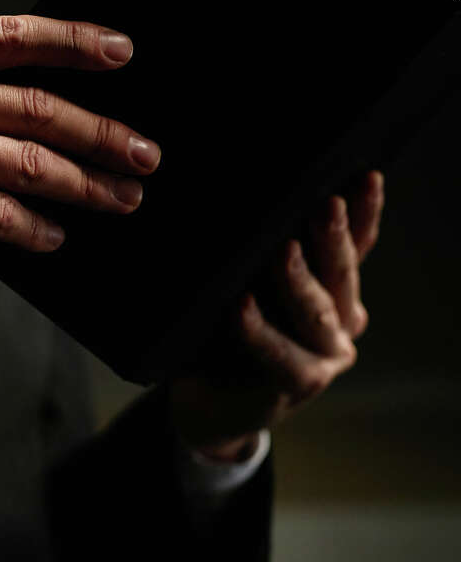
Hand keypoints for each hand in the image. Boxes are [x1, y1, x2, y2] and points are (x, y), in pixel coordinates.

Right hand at [0, 15, 161, 297]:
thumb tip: (37, 95)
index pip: (9, 35)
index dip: (74, 40)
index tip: (123, 53)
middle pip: (36, 105)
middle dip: (103, 132)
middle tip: (144, 152)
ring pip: (31, 162)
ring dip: (87, 185)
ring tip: (123, 198)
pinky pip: (4, 214)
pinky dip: (38, 229)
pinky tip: (56, 235)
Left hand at [168, 171, 384, 460]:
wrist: (209, 397)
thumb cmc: (224, 328)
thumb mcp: (245, 280)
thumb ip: (257, 252)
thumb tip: (245, 197)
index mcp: (336, 288)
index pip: (356, 243)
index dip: (363, 211)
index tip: (364, 175)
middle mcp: (342, 320)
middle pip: (340, 272)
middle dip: (333, 236)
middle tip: (325, 203)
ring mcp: (326, 355)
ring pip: (315, 311)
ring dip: (298, 279)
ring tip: (284, 249)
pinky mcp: (299, 385)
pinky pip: (280, 354)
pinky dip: (258, 330)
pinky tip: (241, 307)